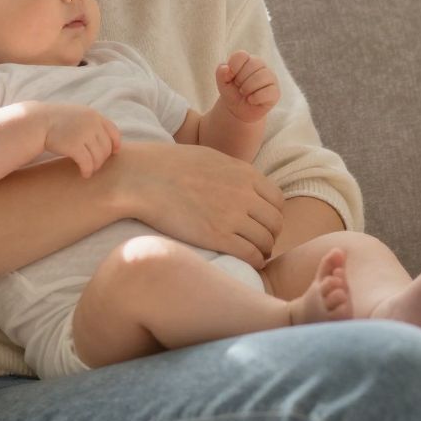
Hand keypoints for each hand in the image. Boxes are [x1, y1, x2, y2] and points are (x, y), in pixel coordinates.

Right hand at [39, 103, 119, 177]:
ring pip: (99, 157)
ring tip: (89, 170)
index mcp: (94, 115)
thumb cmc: (57, 121)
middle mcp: (92, 123)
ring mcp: (84, 134)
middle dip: (102, 159)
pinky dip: (88, 171)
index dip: (115, 144)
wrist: (38, 122)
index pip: (114, 132)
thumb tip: (107, 140)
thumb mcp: (78, 115)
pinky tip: (84, 174)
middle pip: (106, 147)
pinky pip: (88, 163)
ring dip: (95, 166)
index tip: (114, 153)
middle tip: (95, 165)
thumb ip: (92, 124)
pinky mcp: (74, 146)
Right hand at [107, 143, 284, 266]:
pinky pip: (250, 255)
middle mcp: (244, 195)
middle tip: (258, 242)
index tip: (262, 223)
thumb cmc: (170, 166)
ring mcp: (232, 216)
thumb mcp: (211, 158)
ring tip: (252, 254)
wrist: (143, 178)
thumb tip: (246, 185)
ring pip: (266, 241)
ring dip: (262, 250)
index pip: (277, 201)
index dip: (272, 215)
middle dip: (270, 235)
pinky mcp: (217, 237)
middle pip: (275, 223)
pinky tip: (245, 262)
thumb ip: (234, 173)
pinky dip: (253, 261)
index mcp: (245, 173)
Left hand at [215, 50, 278, 122]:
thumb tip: (226, 68)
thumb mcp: (222, 82)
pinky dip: (255, 98)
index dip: (233, 67)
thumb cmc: (231, 92)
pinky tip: (251, 100)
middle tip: (239, 87)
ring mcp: (271, 78)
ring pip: (261, 77)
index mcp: (248, 59)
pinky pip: (268, 92)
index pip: (242, 55)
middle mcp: (261, 66)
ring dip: (247, 88)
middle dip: (240, 79)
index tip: (230, 77)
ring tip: (245, 93)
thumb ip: (220, 72)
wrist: (237, 110)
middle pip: (253, 64)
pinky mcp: (275, 92)